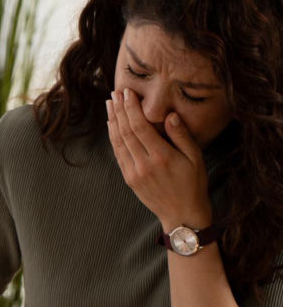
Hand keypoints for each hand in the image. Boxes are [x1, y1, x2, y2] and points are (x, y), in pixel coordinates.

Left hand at [107, 88, 211, 229]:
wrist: (181, 214)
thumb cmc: (193, 183)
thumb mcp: (195, 157)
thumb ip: (181, 135)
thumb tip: (169, 115)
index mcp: (161, 157)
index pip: (140, 127)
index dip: (131, 108)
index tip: (127, 92)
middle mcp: (143, 164)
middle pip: (125, 132)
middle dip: (119, 110)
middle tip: (115, 93)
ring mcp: (133, 173)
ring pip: (118, 142)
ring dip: (112, 121)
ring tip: (110, 104)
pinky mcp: (129, 179)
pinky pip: (118, 154)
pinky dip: (113, 137)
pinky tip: (112, 125)